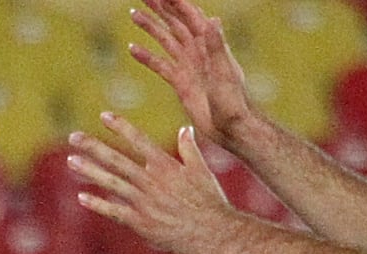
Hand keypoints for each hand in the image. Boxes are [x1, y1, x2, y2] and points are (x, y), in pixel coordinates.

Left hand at [69, 117, 240, 253]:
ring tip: (71, 160)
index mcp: (166, 166)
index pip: (139, 140)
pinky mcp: (141, 223)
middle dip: (94, 146)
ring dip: (90, 171)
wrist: (215, 233)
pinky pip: (114, 211)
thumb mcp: (202, 171)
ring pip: (111, 182)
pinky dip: (98, 204)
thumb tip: (184, 129)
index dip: (121, 127)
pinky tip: (81, 197)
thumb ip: (189, 149)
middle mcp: (152, 181)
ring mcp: (144, 202)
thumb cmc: (211, 202)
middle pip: (117, 159)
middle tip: (74, 136)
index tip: (104, 115)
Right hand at [127, 0, 254, 150]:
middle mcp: (198, 51)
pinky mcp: (180, 83)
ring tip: (133, 14)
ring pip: (166, 40)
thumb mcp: (224, 73)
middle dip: (160, 8)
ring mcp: (188, 66)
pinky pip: (160, 65)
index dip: (176, 3)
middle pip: (175, 23)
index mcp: (209, 45)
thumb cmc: (233, 102)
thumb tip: (211, 20)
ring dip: (150, 27)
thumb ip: (217, 47)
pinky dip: (147, 57)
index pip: (190, 17)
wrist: (230, 128)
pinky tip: (133, 49)